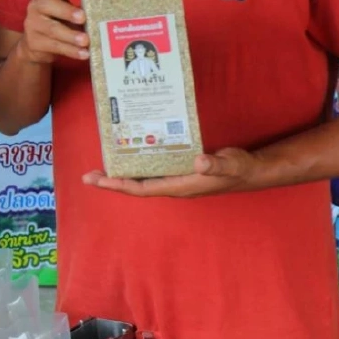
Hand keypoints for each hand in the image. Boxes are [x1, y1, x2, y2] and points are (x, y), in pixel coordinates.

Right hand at [17, 0, 92, 64]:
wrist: (35, 44)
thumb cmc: (58, 22)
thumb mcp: (66, 11)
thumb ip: (82, 8)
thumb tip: (109, 13)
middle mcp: (37, 6)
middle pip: (49, 5)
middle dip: (67, 11)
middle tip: (83, 18)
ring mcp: (33, 25)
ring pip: (53, 29)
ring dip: (71, 35)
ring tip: (86, 41)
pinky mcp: (34, 43)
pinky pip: (54, 46)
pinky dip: (71, 51)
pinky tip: (83, 54)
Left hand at [81, 148, 261, 197]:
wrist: (251, 170)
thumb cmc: (239, 168)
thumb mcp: (230, 164)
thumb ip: (216, 164)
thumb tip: (199, 162)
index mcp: (180, 186)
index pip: (142, 189)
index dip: (119, 185)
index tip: (98, 180)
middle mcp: (173, 184)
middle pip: (136, 185)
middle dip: (112, 180)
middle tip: (88, 175)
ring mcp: (175, 178)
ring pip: (143, 177)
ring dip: (122, 171)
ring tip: (102, 161)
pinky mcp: (179, 169)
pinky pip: (153, 168)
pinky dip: (138, 160)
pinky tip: (130, 150)